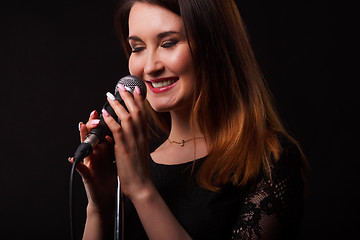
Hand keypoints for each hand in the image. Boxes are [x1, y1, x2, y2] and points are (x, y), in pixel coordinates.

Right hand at [69, 110, 116, 217]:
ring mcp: (89, 163)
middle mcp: (95, 153)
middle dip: (93, 124)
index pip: (101, 131)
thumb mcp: (116, 156)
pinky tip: (73, 158)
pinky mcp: (87, 176)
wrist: (107, 196)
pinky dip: (76, 164)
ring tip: (81, 127)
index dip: (103, 120)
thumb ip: (117, 142)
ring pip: (84, 148)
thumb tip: (125, 125)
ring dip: (83, 138)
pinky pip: (81, 169)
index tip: (105, 108)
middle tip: (96, 115)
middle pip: (91, 135)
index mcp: (104, 148)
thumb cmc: (111, 175)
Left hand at [102, 85, 150, 199]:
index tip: (136, 90)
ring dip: (118, 105)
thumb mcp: (141, 152)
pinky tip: (105, 113)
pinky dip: (111, 120)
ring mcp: (133, 141)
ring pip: (127, 118)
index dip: (139, 101)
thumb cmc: (140, 172)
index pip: (143, 115)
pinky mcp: (124, 148)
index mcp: (144, 137)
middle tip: (122, 87)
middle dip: (128, 98)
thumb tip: (133, 133)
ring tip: (110, 96)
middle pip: (136, 112)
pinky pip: (117, 130)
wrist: (141, 186)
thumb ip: (137, 141)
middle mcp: (140, 137)